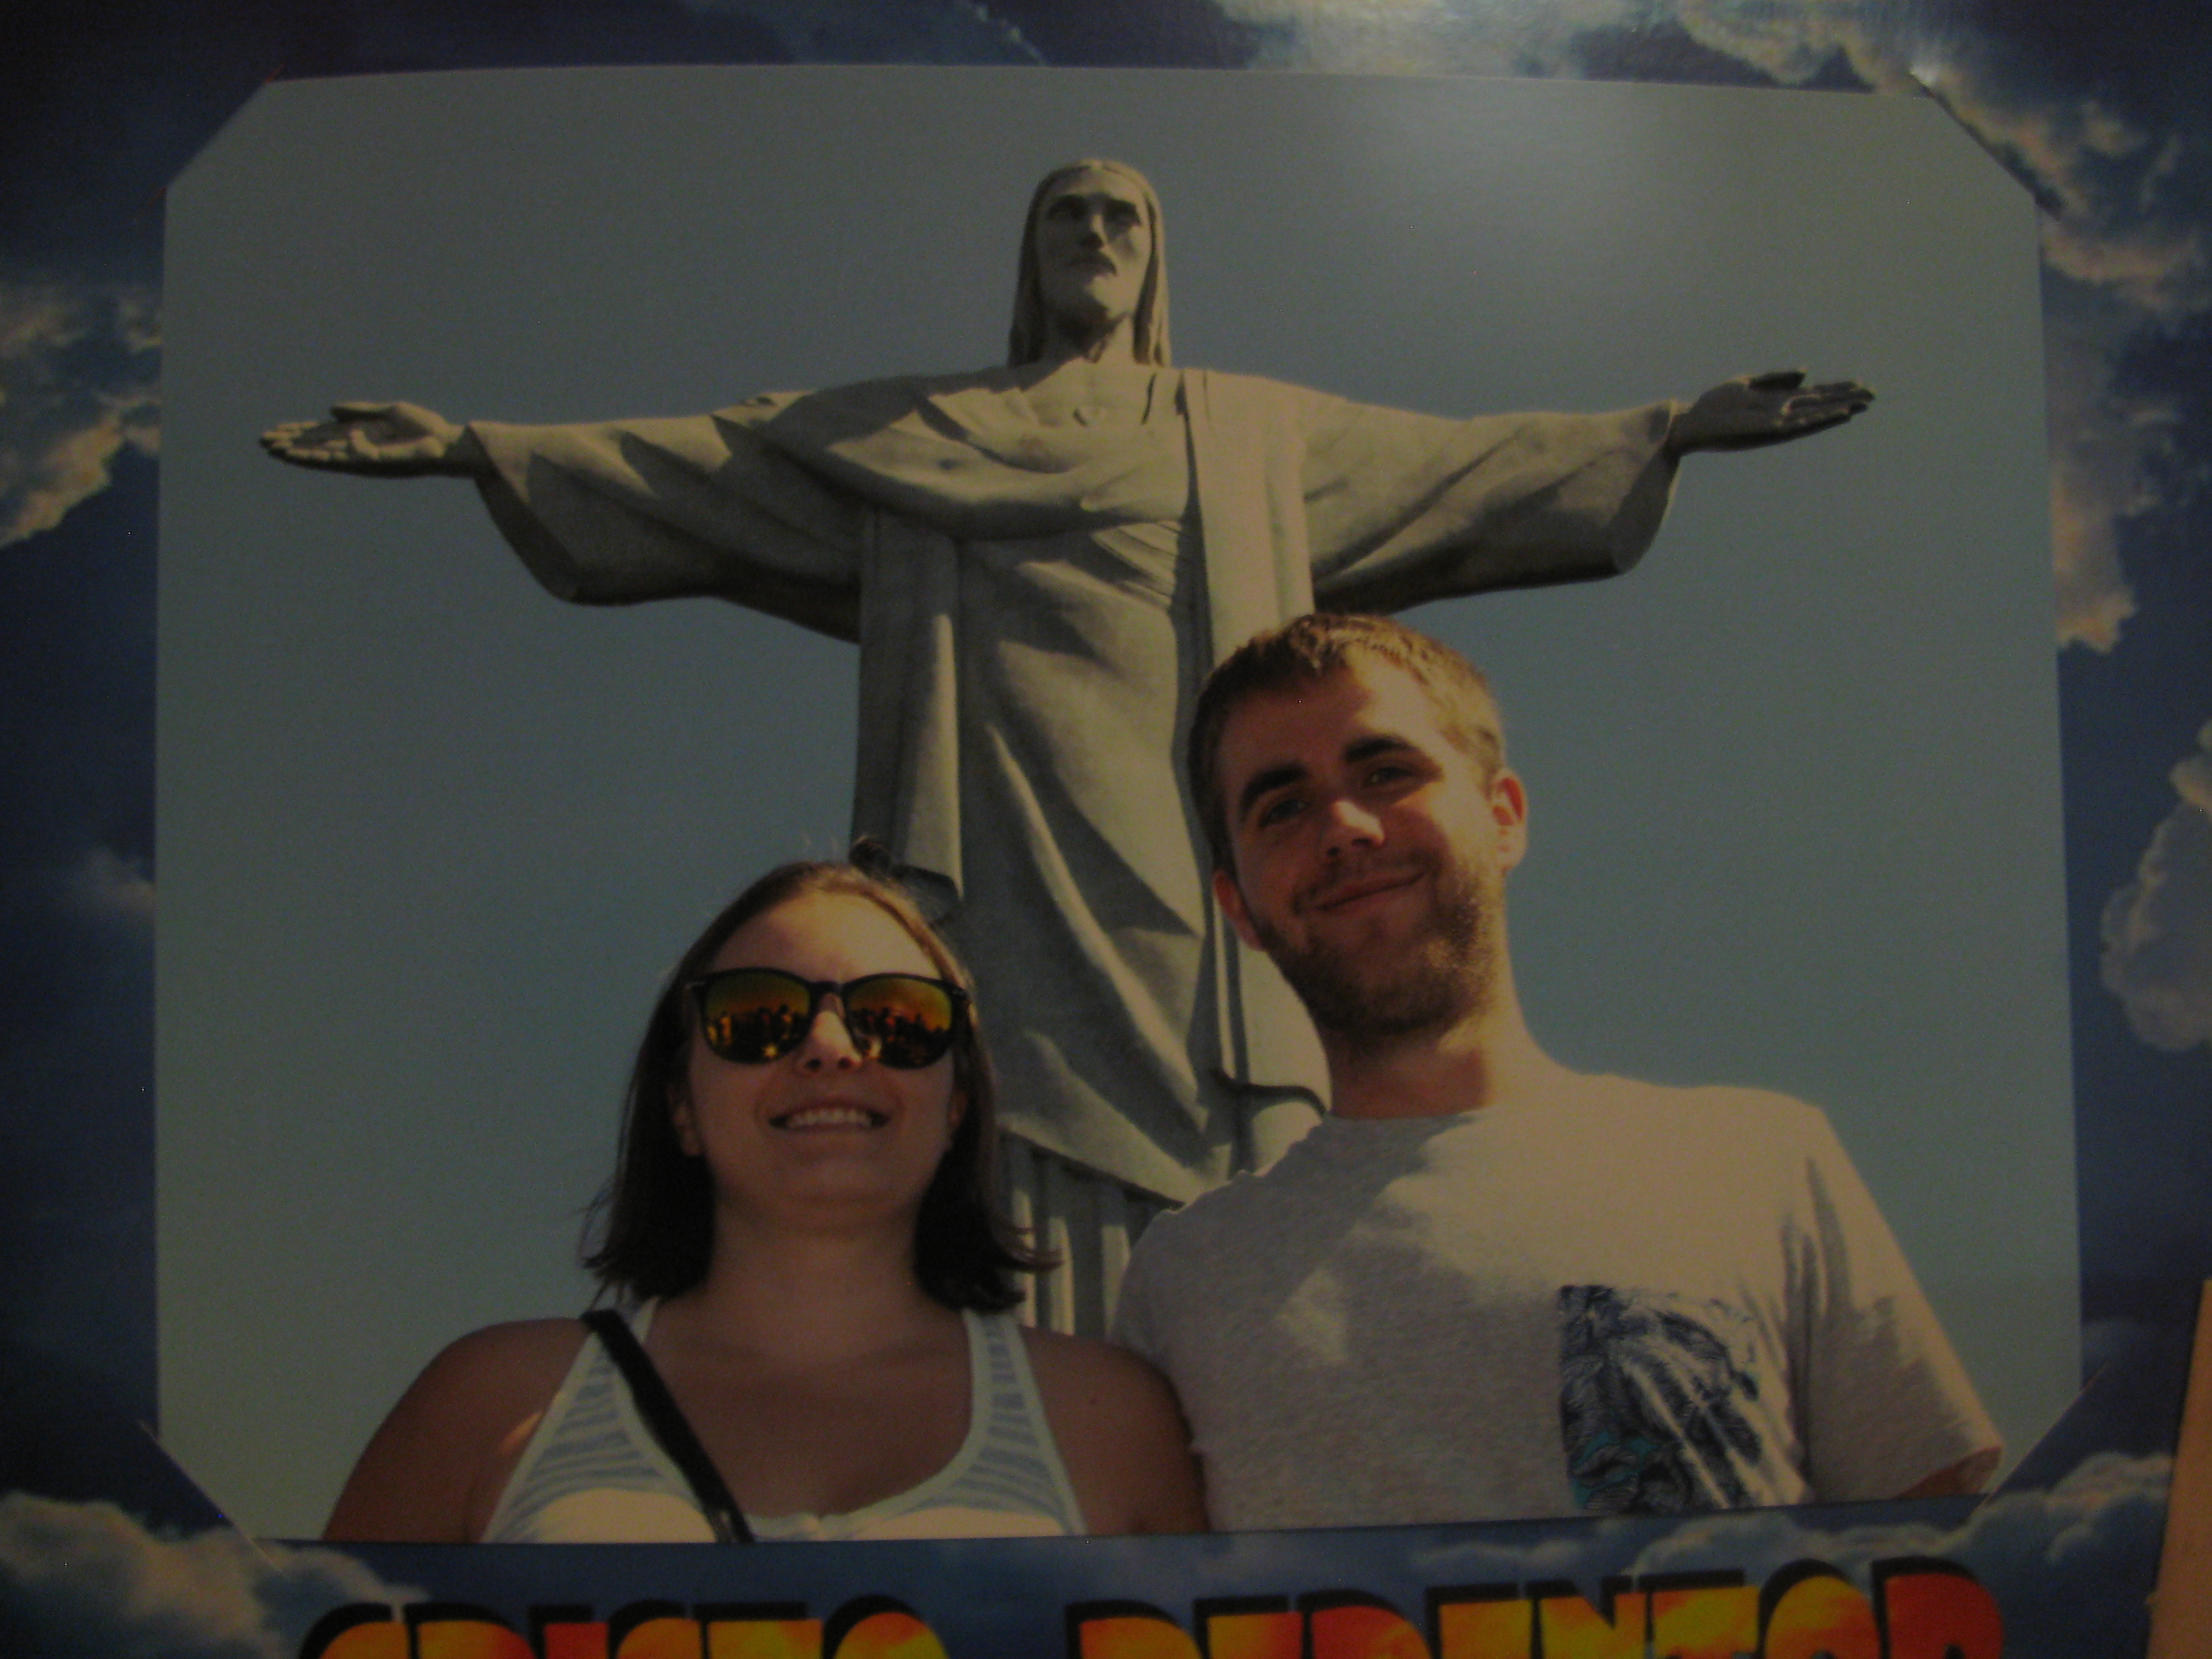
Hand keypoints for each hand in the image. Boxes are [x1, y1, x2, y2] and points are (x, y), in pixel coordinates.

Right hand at [260, 401, 483, 476]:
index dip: (299, 432)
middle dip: (291, 443)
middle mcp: (356, 447)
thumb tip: (330, 409)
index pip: (322, 433)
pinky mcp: (368, 462)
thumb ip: (359, 411)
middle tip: (263, 441)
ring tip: (272, 450)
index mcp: (359, 434)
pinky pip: (337, 460)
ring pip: (321, 455)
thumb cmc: (423, 428)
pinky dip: (316, 457)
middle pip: (316, 445)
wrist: (445, 442)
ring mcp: (360, 456)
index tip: (277, 430)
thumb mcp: (388, 411)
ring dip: (296, 453)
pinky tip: (298, 455)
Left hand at [1665, 370, 1873, 454]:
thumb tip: (1806, 370)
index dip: (1837, 389)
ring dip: (1836, 411)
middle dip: (1845, 399)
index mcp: (1778, 401)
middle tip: (1874, 395)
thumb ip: (1776, 378)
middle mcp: (1782, 414)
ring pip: (1813, 416)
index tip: (1860, 384)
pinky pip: (1797, 425)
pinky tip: (1832, 415)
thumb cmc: (1716, 405)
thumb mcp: (1747, 383)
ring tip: (1860, 406)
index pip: (1814, 394)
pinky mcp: (1767, 429)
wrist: (1693, 422)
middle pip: (1820, 404)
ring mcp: (1776, 422)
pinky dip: (1816, 420)